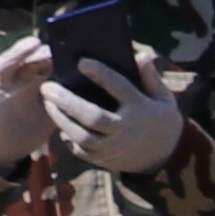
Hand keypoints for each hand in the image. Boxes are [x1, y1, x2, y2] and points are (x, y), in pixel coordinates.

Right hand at [0, 40, 64, 167]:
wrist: (10, 150)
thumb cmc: (33, 126)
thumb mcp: (53, 111)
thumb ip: (64, 99)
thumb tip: (89, 86)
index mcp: (32, 81)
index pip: (41, 62)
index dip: (50, 54)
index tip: (65, 46)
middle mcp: (14, 80)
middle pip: (22, 60)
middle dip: (33, 49)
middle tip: (47, 41)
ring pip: (2, 67)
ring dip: (15, 54)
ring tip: (29, 45)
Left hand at [45, 64, 185, 172]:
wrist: (166, 157)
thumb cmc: (161, 120)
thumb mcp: (164, 99)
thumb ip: (152, 78)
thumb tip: (142, 56)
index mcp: (140, 109)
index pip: (119, 88)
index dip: (101, 74)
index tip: (81, 62)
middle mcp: (126, 129)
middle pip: (92, 116)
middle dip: (67, 101)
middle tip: (47, 87)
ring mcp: (114, 147)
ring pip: (82, 135)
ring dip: (61, 119)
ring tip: (48, 103)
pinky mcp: (104, 159)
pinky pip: (80, 150)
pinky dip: (67, 138)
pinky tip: (59, 125)